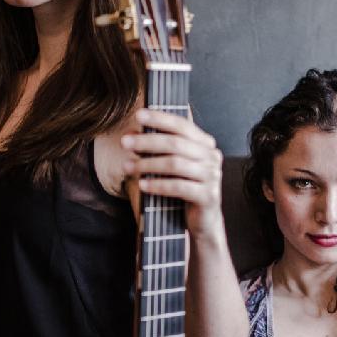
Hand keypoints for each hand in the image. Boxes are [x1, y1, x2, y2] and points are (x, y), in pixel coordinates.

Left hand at [120, 108, 223, 239]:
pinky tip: (142, 185)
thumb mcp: (172, 165)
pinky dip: (158, 185)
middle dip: (147, 141)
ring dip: (148, 164)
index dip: (160, 119)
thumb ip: (158, 149)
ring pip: (175, 165)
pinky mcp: (208, 195)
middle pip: (176, 144)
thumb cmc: (185, 188)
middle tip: (125, 142)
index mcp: (205, 144)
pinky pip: (179, 187)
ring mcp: (212, 176)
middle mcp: (212, 157)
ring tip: (127, 167)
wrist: (203, 220)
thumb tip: (131, 134)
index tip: (138, 115)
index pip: (182, 125)